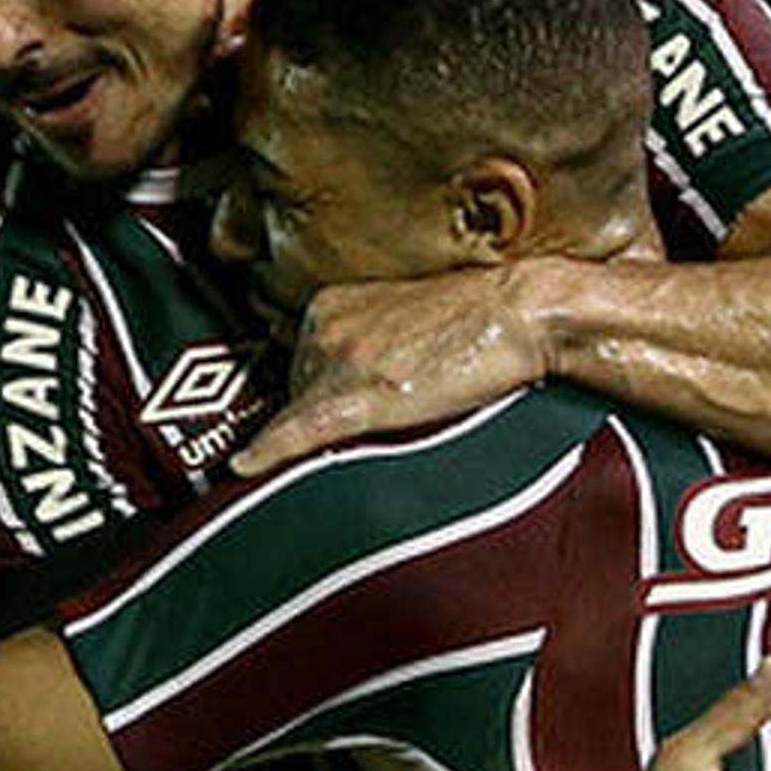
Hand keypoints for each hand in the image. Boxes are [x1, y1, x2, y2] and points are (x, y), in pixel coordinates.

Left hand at [234, 270, 540, 476]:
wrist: (523, 313)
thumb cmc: (483, 321)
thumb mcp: (408, 321)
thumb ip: (370, 345)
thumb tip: (360, 385)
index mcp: (331, 304)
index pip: (299, 367)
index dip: (320, 396)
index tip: (340, 410)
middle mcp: (324, 326)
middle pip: (297, 393)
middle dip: (325, 415)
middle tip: (383, 422)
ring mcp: (339, 361)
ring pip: (302, 416)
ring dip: (327, 437)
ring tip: (388, 433)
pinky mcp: (360, 396)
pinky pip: (301, 430)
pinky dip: (272, 450)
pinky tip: (247, 466)